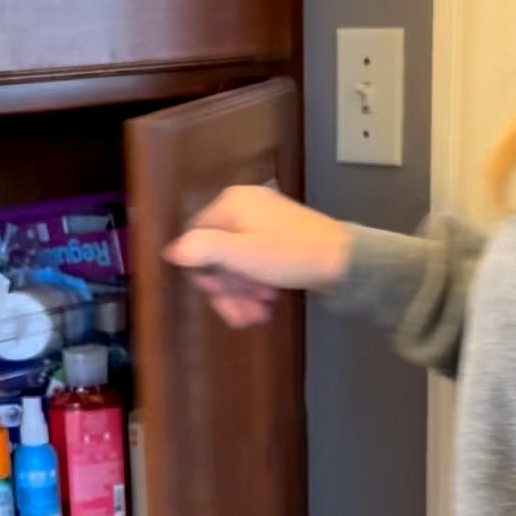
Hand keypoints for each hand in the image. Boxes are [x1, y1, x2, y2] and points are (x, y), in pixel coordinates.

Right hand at [164, 185, 351, 328]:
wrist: (345, 262)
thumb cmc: (292, 255)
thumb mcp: (242, 254)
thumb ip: (203, 249)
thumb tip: (170, 251)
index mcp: (232, 203)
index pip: (195, 239)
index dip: (204, 272)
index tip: (220, 293)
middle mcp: (244, 207)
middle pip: (216, 254)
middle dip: (228, 287)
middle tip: (245, 311)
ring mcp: (262, 223)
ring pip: (235, 263)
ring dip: (242, 292)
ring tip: (260, 312)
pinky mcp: (277, 239)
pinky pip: (253, 263)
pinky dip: (256, 284)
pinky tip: (267, 302)